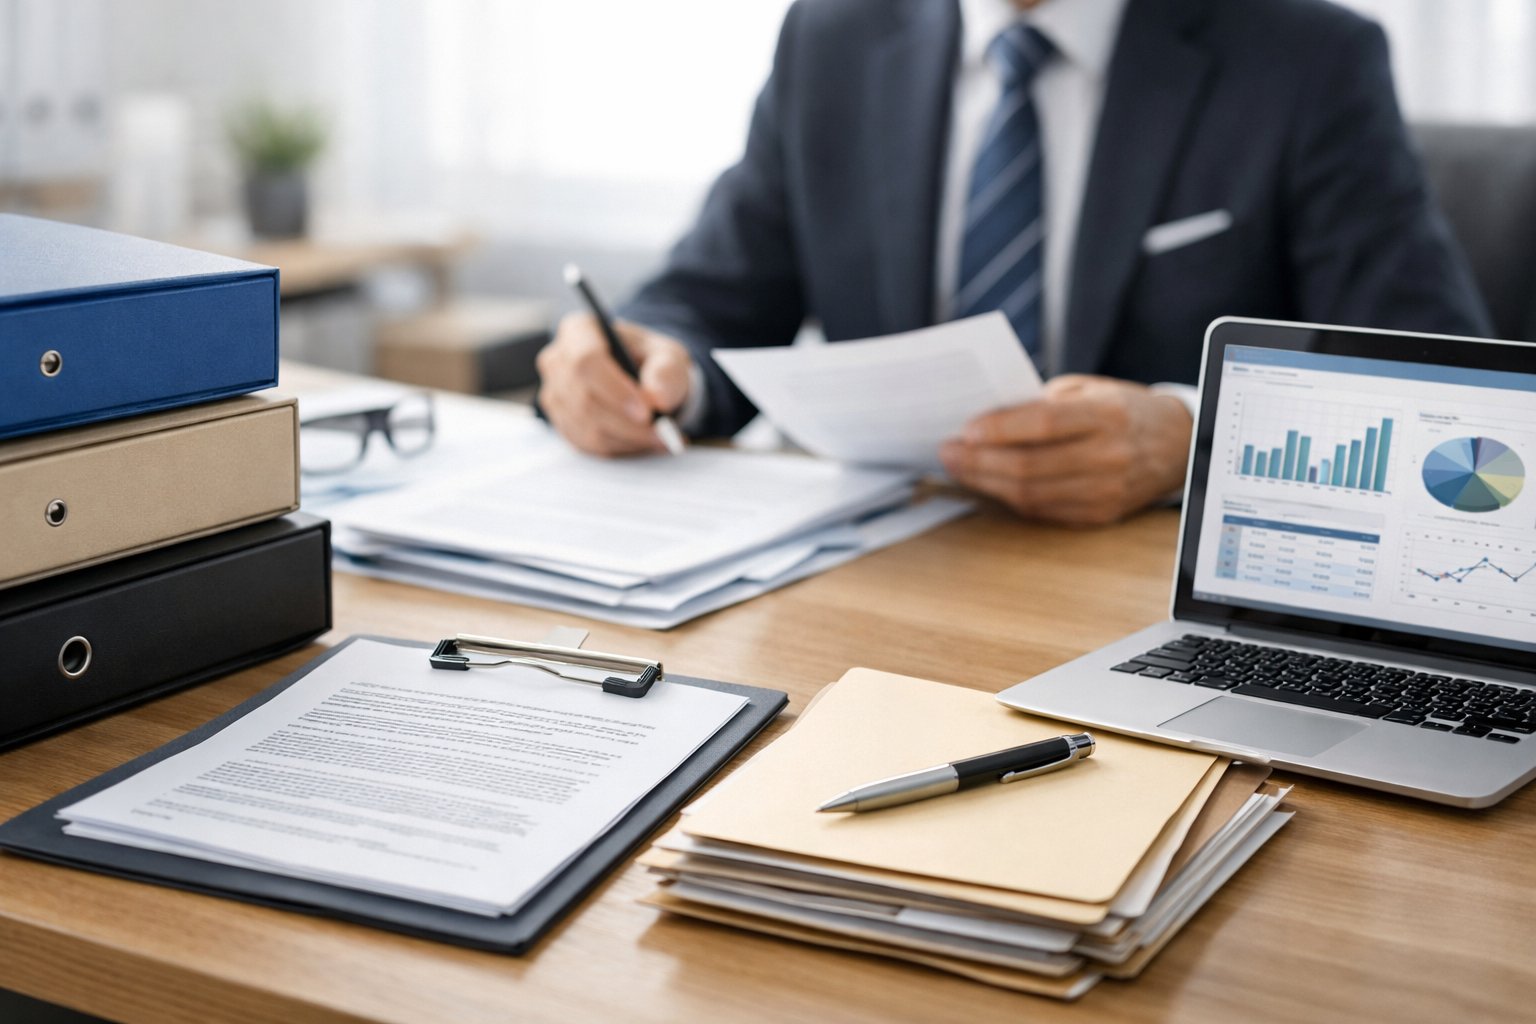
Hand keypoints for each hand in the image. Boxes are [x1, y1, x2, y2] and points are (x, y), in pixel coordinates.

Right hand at [536, 313, 692, 455]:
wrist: (641, 377)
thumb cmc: (651, 361)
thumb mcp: (668, 356)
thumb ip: (666, 372)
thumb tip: (657, 398)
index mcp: (580, 330)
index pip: (586, 361)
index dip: (615, 390)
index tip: (647, 412)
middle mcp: (557, 360)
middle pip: (584, 399)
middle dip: (626, 423)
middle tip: (662, 433)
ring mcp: (554, 393)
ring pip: (586, 426)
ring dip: (626, 439)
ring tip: (660, 439)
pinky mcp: (560, 421)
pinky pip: (586, 443)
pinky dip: (618, 448)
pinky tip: (642, 443)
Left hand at [939, 375, 1193, 525]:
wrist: (1178, 445)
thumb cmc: (1123, 410)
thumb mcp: (1090, 389)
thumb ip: (1043, 403)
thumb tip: (985, 419)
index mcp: (1107, 415)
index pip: (1043, 424)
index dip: (999, 429)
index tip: (965, 429)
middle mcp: (1109, 456)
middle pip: (1029, 466)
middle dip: (979, 462)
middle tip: (947, 453)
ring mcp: (1106, 491)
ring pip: (1031, 495)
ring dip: (987, 484)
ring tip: (960, 470)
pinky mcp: (1101, 515)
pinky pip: (1044, 511)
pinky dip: (1010, 499)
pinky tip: (990, 485)